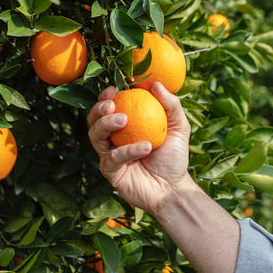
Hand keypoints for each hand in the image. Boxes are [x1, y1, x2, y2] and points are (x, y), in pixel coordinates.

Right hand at [87, 82, 192, 215]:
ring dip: (107, 125)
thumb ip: (171, 105)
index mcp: (125, 126)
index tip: (114, 88)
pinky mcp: (110, 172)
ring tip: (124, 119)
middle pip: (94, 120)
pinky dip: (128, 150)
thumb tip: (156, 84)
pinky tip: (145, 147)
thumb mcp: (179, 126)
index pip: (109, 107)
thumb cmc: (174, 156)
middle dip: (98, 109)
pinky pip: (112, 158)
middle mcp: (113, 139)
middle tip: (111, 105)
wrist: (173, 188)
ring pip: (95, 137)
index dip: (106, 96)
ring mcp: (109, 156)